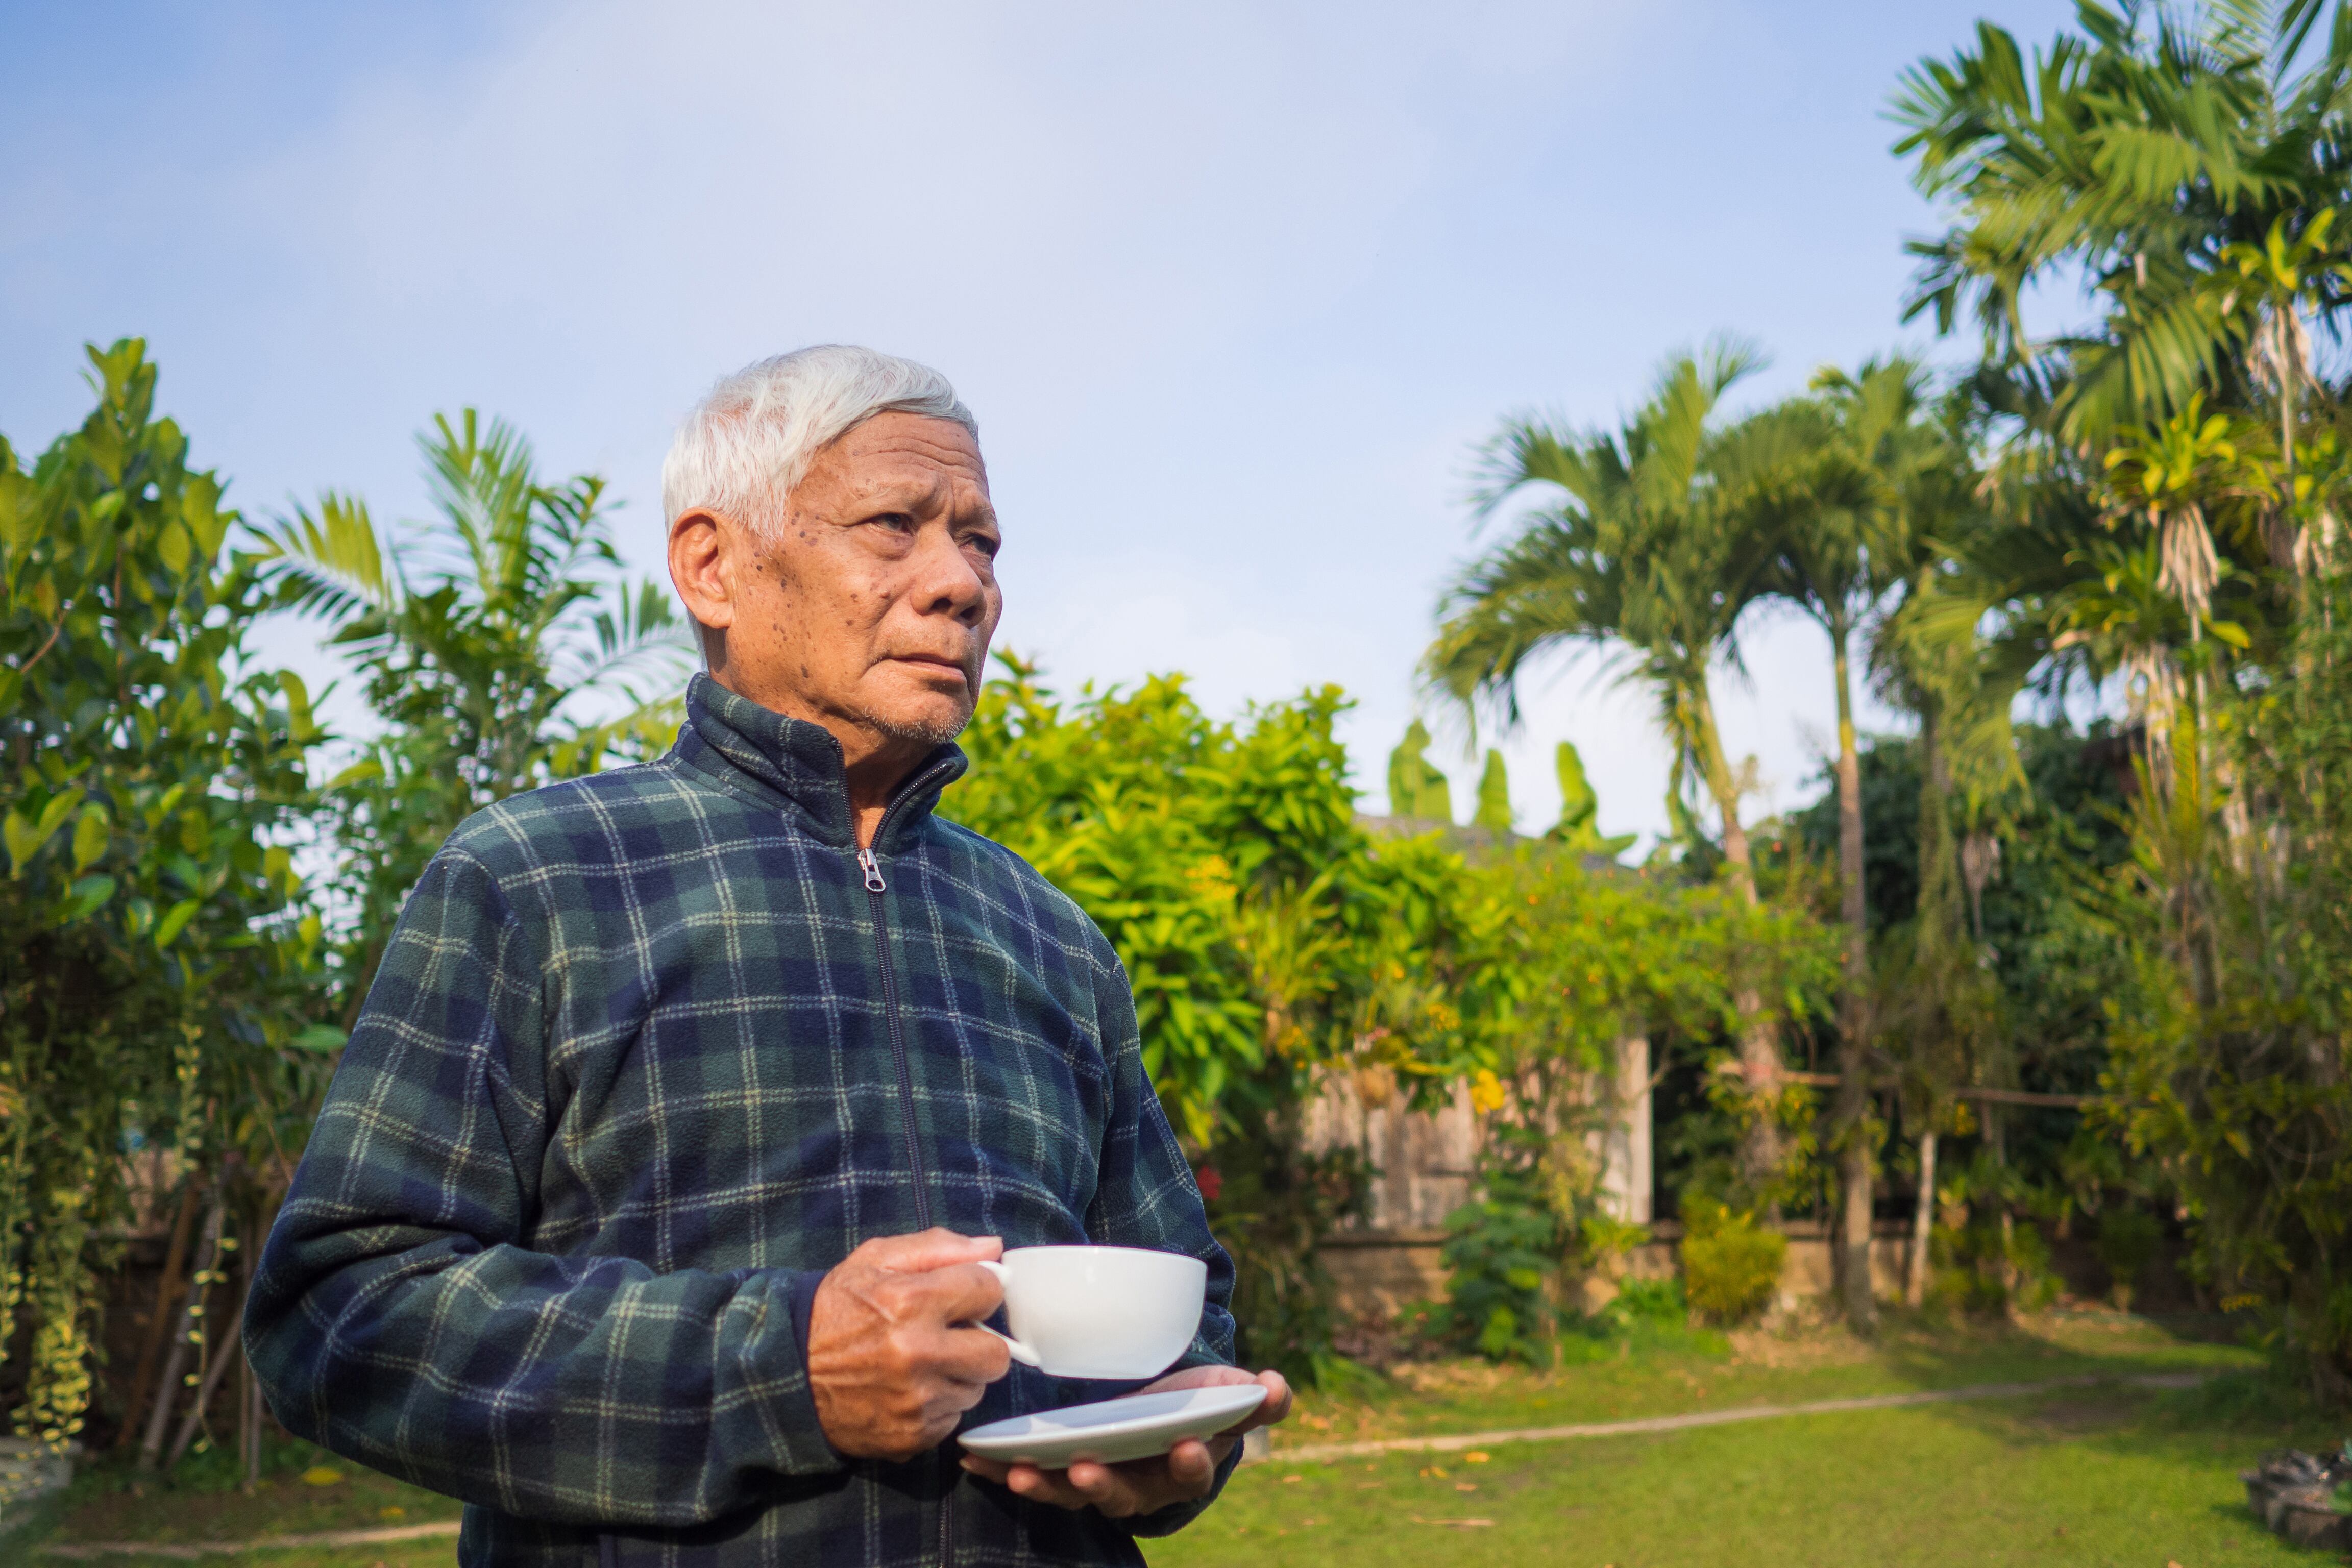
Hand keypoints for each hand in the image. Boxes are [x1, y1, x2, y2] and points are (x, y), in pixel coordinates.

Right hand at [808, 1229, 1011, 1460]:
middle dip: (979, 1342)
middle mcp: (917, 1354)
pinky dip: (937, 1406)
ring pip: (975, 1389)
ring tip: (921, 1363)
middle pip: (996, 1354)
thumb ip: (937, 1248)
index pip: (989, 1292)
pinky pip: (951, 1419)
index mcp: (910, 1302)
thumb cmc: (835, 1310)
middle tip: (950, 1336)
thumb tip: (993, 1248)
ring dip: (957, 1376)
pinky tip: (908, 1391)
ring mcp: (915, 1401)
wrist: (788, 1373)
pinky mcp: (911, 1436)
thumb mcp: (875, 1260)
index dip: (976, 1291)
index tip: (959, 1297)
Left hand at [957, 1363, 1292, 1518]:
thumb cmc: (1200, 1406)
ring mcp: (1098, 1480)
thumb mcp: (1232, 1398)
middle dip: (1104, 1485)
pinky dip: (1004, 1471)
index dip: (1190, 1463)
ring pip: (1072, 1492)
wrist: (1161, 1414)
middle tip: (1088, 1470)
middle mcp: (1140, 1483)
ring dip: (1048, 1485)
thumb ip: (1259, 1398)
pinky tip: (976, 1460)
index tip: (1186, 1447)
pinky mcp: (1062, 1469)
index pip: (1190, 1473)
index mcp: (1183, 1466)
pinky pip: (1033, 1476)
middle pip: (1123, 1494)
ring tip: (1023, 1473)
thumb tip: (1277, 1386)